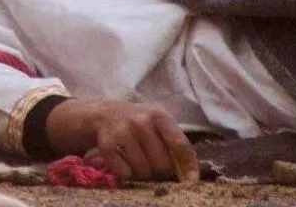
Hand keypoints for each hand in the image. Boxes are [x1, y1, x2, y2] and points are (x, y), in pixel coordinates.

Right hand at [44, 98, 199, 182]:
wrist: (105, 114)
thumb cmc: (140, 123)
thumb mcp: (159, 124)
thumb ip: (176, 144)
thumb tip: (191, 176)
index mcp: (159, 116)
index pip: (180, 145)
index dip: (188, 166)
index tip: (191, 182)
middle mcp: (141, 121)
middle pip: (162, 164)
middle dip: (160, 168)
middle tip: (152, 159)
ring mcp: (123, 132)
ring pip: (143, 171)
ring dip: (142, 171)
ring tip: (137, 157)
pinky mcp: (107, 145)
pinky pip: (125, 173)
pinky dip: (126, 172)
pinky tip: (123, 159)